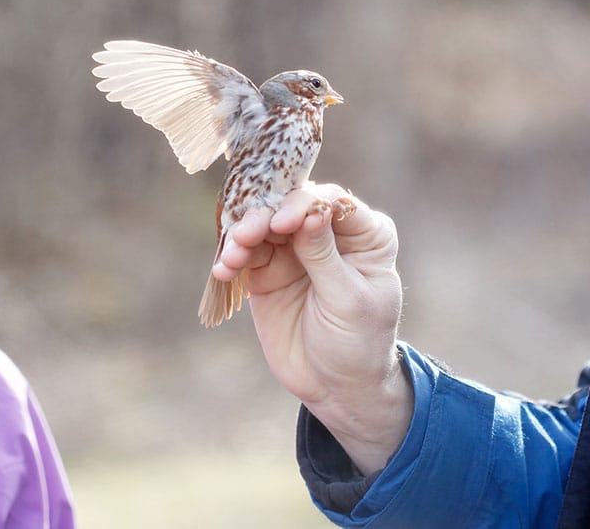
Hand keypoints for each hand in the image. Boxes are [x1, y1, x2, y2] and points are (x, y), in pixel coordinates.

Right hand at [214, 183, 412, 472]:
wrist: (336, 388)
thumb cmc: (358, 343)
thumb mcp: (347, 300)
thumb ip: (324, 256)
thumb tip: (310, 211)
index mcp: (365, 235)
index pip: (332, 202)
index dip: (305, 203)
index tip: (284, 223)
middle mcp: (328, 234)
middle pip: (291, 206)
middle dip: (266, 216)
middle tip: (247, 236)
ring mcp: (295, 251)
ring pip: (263, 226)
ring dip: (243, 235)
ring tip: (232, 258)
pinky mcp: (266, 272)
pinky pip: (245, 254)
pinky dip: (232, 258)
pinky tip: (224, 271)